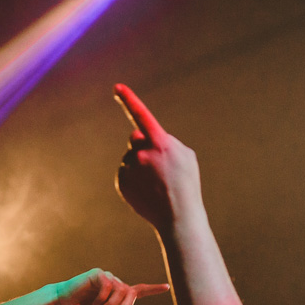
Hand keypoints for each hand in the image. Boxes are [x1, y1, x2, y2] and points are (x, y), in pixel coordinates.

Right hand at [53, 268, 168, 304]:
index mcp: (119, 294)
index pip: (139, 290)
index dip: (153, 289)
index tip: (167, 287)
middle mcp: (116, 283)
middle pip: (131, 293)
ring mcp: (107, 277)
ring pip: (121, 290)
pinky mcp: (97, 274)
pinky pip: (108, 286)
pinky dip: (103, 298)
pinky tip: (93, 304)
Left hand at [113, 84, 201, 230]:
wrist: (178, 217)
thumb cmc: (187, 184)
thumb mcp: (186, 156)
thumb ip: (164, 140)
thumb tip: (139, 137)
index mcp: (160, 143)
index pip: (141, 115)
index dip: (129, 99)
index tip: (117, 87)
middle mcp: (141, 153)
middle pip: (136, 139)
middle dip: (144, 145)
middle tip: (160, 166)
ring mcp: (129, 169)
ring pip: (131, 157)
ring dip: (141, 165)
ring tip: (157, 183)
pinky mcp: (121, 183)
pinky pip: (126, 172)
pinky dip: (135, 178)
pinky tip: (148, 190)